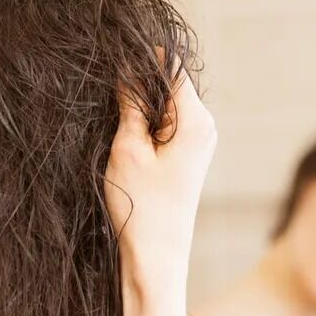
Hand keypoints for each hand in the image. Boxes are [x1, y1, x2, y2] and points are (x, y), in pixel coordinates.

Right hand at [105, 61, 216, 299]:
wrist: (156, 255)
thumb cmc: (142, 206)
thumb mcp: (128, 149)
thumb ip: (131, 104)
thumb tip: (128, 67)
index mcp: (196, 120)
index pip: (171, 66)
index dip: (141, 59)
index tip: (113, 61)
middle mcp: (205, 126)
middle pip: (169, 84)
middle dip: (139, 86)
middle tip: (111, 107)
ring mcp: (199, 141)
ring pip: (165, 105)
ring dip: (139, 109)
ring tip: (121, 134)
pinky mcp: (188, 154)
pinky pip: (166, 124)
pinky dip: (146, 126)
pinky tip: (129, 145)